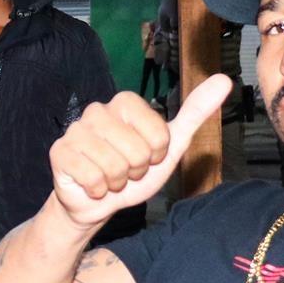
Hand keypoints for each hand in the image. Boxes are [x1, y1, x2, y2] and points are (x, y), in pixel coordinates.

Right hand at [50, 75, 231, 228]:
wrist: (97, 202)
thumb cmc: (132, 172)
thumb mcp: (169, 146)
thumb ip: (194, 113)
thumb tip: (224, 80)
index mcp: (124, 103)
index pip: (158, 132)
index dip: (158, 153)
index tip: (148, 156)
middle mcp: (97, 111)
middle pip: (137, 150)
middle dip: (136, 171)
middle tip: (127, 171)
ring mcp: (75, 131)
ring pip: (113, 166)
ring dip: (117, 182)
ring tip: (110, 178)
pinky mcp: (60, 152)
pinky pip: (92, 177)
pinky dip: (98, 190)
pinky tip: (93, 185)